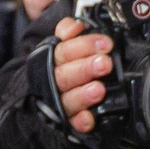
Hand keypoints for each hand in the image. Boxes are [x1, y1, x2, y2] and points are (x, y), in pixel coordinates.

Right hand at [51, 17, 114, 132]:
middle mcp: (54, 81)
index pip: (65, 50)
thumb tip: (76, 25)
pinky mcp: (67, 121)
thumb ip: (67, 31)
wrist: (43, 93)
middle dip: (85, 68)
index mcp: (54, 60)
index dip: (84, 45)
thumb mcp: (62, 42)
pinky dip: (81, 122)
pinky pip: (73, 123)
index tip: (106, 43)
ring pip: (68, 99)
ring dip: (83, 94)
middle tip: (104, 63)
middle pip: (65, 75)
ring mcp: (60, 102)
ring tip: (99, 89)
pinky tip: (90, 119)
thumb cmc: (62, 64)